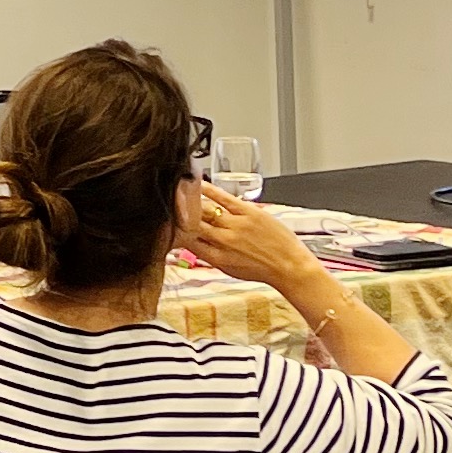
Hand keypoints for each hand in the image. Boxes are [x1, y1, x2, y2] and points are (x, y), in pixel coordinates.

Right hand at [176, 182, 336, 310]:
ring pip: (203, 208)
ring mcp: (235, 225)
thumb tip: (190, 242)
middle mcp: (222, 241)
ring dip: (187, 198)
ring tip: (176, 189)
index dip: (171, 230)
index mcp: (215, 257)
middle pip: (190, 222)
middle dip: (175, 212)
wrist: (290, 267)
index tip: (162, 222)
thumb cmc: (261, 270)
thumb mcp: (228, 269)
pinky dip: (208, 189)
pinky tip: (196, 182)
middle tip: (165, 202)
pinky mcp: (249, 212)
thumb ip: (208, 254)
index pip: (185, 240)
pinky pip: (223, 197)